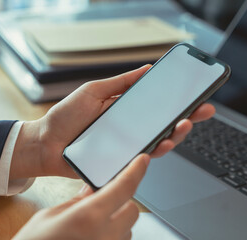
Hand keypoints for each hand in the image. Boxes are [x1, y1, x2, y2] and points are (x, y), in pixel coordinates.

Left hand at [10, 65, 214, 178]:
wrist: (45, 143)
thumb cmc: (65, 117)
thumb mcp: (93, 91)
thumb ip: (120, 83)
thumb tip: (146, 70)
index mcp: (124, 110)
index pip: (156, 105)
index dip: (177, 101)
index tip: (195, 96)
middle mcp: (129, 129)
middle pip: (163, 124)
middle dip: (186, 118)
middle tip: (202, 111)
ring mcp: (125, 146)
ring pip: (157, 142)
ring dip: (175, 135)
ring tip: (183, 125)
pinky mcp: (119, 162)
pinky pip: (141, 158)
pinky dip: (155, 151)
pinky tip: (164, 143)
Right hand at [13, 154, 149, 239]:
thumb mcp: (50, 216)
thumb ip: (77, 201)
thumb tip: (92, 189)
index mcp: (89, 218)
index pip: (124, 188)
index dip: (136, 170)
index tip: (142, 161)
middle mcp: (105, 237)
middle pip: (132, 210)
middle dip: (122, 200)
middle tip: (103, 198)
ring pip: (128, 229)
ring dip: (117, 220)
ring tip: (93, 221)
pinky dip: (112, 234)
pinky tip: (93, 234)